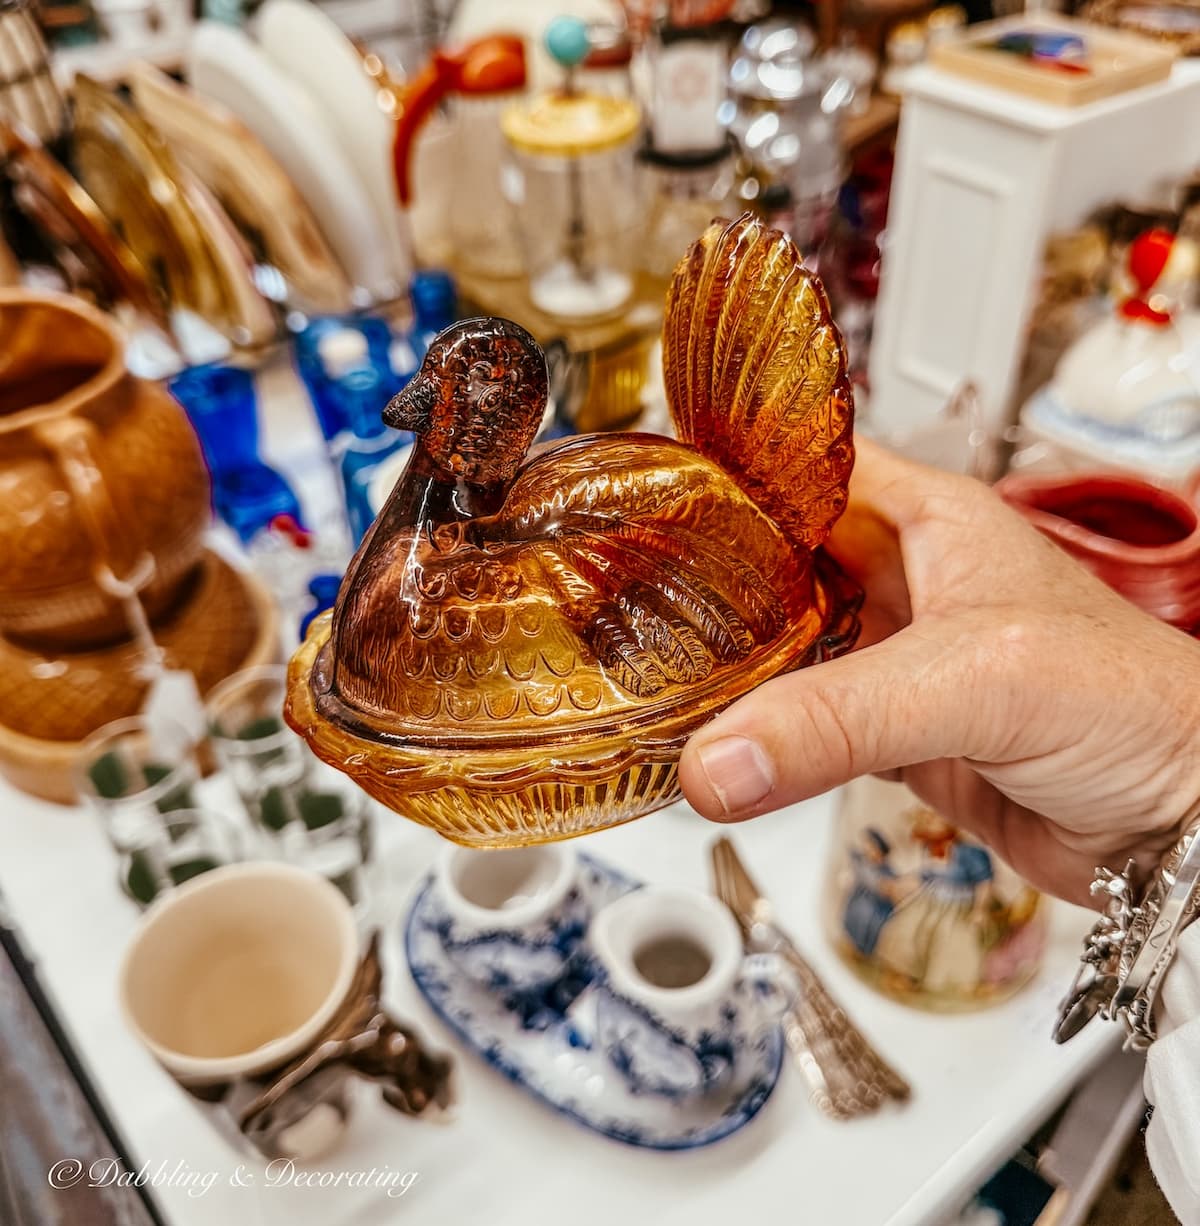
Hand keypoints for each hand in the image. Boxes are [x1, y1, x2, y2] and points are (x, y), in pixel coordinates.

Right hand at [679, 438, 1199, 905]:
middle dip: (710, 579)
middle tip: (627, 593)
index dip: (728, 470)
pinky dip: (761, 736)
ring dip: (730, 665)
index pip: (804, 466)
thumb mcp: (974, 679)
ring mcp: (898, 660)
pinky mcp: (898, 735)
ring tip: (649, 666)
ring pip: (786, 648)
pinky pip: (806, 726)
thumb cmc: (1134, 705)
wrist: (1183, 823)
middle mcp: (906, 579)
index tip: (649, 491)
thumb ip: (836, 718)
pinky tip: (715, 739)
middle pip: (779, 561)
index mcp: (928, 518)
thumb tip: (714, 762)